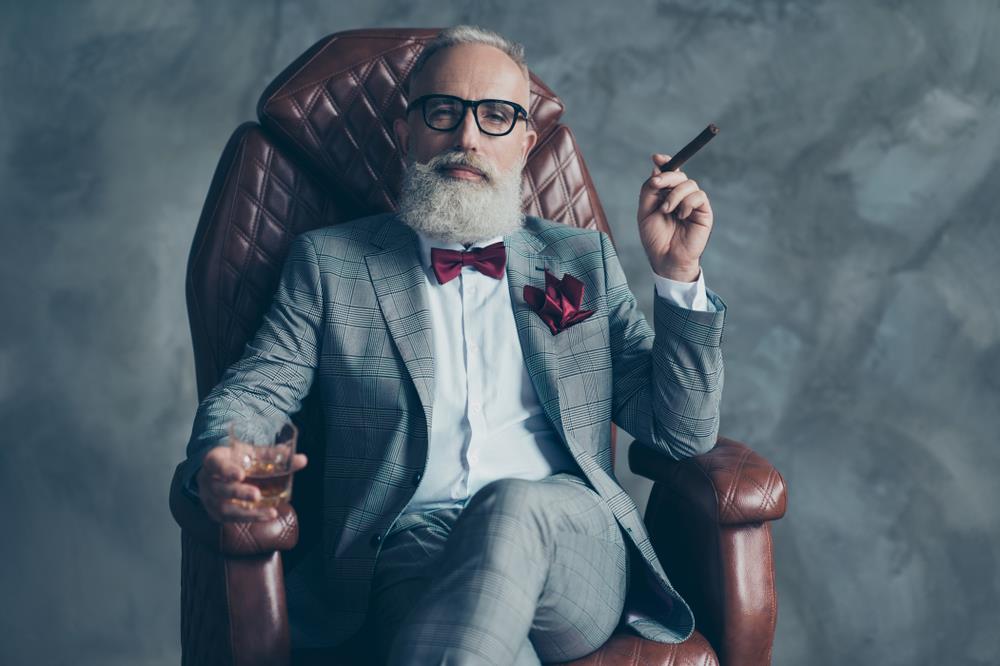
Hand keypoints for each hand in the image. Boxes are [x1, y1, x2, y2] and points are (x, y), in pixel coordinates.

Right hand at [196, 445, 307, 522]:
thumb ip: (275, 456)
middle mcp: (207, 481)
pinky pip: (231, 519)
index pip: (215, 464)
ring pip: (223, 509)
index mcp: (213, 461)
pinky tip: (266, 516)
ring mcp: (209, 499)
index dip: (226, 470)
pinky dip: (249, 518)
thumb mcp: (251, 453)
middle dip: (239, 493)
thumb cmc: (238, 460)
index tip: (241, 474)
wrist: (220, 472)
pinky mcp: (216, 513)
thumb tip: (302, 460)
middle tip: (257, 495)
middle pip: (220, 489)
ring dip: (247, 512)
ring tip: (269, 512)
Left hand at [636, 153, 713, 281]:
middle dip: (667, 176)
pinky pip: (698, 196)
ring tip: (667, 211)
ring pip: (689, 183)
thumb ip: (649, 190)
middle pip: (679, 174)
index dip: (666, 162)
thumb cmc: (655, 238)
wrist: (665, 258)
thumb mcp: (645, 212)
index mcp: (666, 195)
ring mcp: (693, 204)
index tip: (657, 158)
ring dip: (674, 195)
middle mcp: (681, 197)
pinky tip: (681, 215)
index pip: (669, 173)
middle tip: (656, 184)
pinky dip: (687, 203)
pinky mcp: (704, 212)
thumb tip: (656, 168)